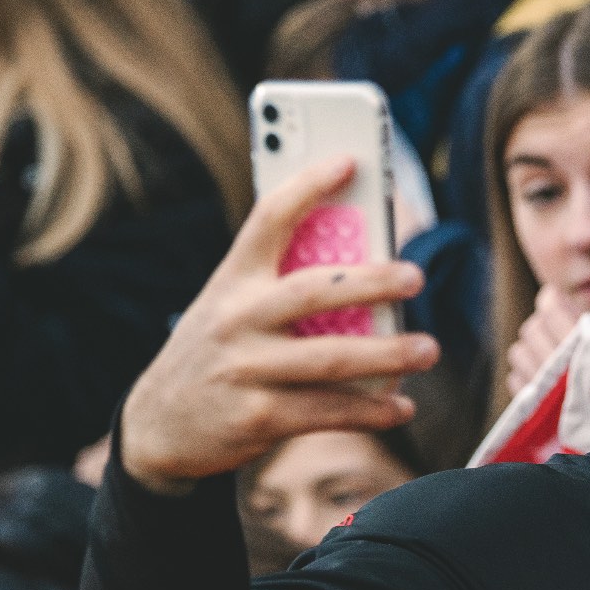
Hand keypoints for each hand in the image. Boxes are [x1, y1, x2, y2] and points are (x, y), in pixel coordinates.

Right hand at [117, 156, 437, 494]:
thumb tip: (366, 271)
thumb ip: (280, 286)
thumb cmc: (217, 354)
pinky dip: (372, 410)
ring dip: (389, 355)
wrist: (160, 427)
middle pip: (315, 289)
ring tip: (428, 350)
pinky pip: (328, 410)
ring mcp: (247, 369)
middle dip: (372, 281)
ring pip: (333, 358)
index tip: (348, 161)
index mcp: (232, 280)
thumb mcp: (229, 307)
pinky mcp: (258, 417)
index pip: (269, 219)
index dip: (308, 186)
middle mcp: (237, 319)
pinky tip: (402, 407)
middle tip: (416, 276)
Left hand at [504, 283, 576, 393]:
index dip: (550, 301)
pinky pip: (517, 378)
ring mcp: (544, 388)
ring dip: (530, 347)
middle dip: (541, 323)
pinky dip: (524, 373)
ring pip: (519, 351)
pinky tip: (541, 376)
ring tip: (547, 352)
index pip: (553, 313)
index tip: (552, 297)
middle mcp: (560, 366)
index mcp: (585, 350)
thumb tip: (561, 305)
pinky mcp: (536, 408)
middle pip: (532, 330)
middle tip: (554, 326)